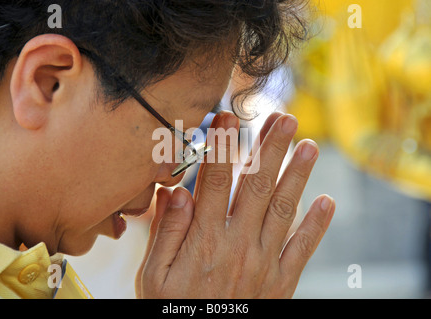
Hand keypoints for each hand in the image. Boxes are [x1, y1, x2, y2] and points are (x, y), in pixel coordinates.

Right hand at [136, 111, 334, 297]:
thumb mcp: (153, 277)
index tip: (228, 117)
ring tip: (309, 146)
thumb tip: (175, 191)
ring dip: (297, 175)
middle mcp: (237, 244)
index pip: (213, 180)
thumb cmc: (172, 310)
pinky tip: (326, 201)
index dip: (221, 146)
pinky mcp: (279, 282)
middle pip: (255, 186)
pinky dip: (316, 225)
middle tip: (285, 119)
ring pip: (282, 209)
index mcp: (203, 240)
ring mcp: (263, 263)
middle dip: (271, 149)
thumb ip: (166, 232)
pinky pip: (301, 249)